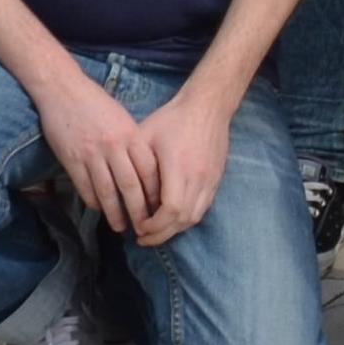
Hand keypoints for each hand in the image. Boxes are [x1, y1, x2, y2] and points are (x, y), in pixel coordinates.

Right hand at [31, 68, 158, 234]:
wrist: (64, 91)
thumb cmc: (96, 104)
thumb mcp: (123, 119)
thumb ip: (134, 142)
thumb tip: (145, 170)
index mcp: (131, 134)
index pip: (149, 170)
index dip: (155, 192)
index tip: (160, 207)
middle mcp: (114, 146)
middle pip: (131, 185)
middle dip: (139, 210)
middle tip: (145, 227)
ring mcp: (91, 154)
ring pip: (107, 192)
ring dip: (115, 213)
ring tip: (121, 227)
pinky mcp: (71, 160)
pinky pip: (85, 187)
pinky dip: (94, 202)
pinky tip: (100, 210)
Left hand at [125, 84, 235, 247]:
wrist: (207, 106)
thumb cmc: (171, 120)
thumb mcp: (145, 137)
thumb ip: (137, 167)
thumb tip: (127, 195)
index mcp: (178, 166)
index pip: (170, 209)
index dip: (153, 225)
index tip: (138, 227)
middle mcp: (198, 176)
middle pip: (182, 219)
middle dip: (161, 234)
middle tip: (142, 238)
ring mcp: (210, 179)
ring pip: (195, 216)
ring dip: (175, 229)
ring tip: (156, 231)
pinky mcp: (216, 178)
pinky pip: (203, 207)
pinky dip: (187, 218)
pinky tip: (174, 218)